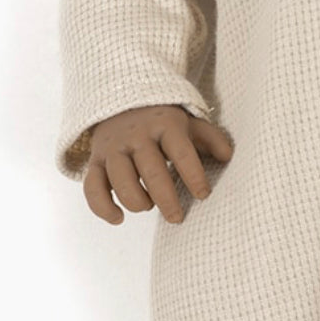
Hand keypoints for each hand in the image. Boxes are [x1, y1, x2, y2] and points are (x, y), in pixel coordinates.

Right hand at [83, 104, 233, 224]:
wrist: (121, 101)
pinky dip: (102, 208)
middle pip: (151, 170)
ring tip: (148, 206)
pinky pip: (92, 187)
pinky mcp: (95, 160)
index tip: (203, 195)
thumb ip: (210, 139)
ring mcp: (113, 148)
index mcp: (165, 125)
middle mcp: (136, 135)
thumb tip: (227, 157)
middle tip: (177, 218)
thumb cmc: (163, 121)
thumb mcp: (189, 123)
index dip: (193, 176)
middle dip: (166, 199)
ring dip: (136, 200)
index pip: (181, 152)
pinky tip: (119, 218)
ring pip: (120, 179)